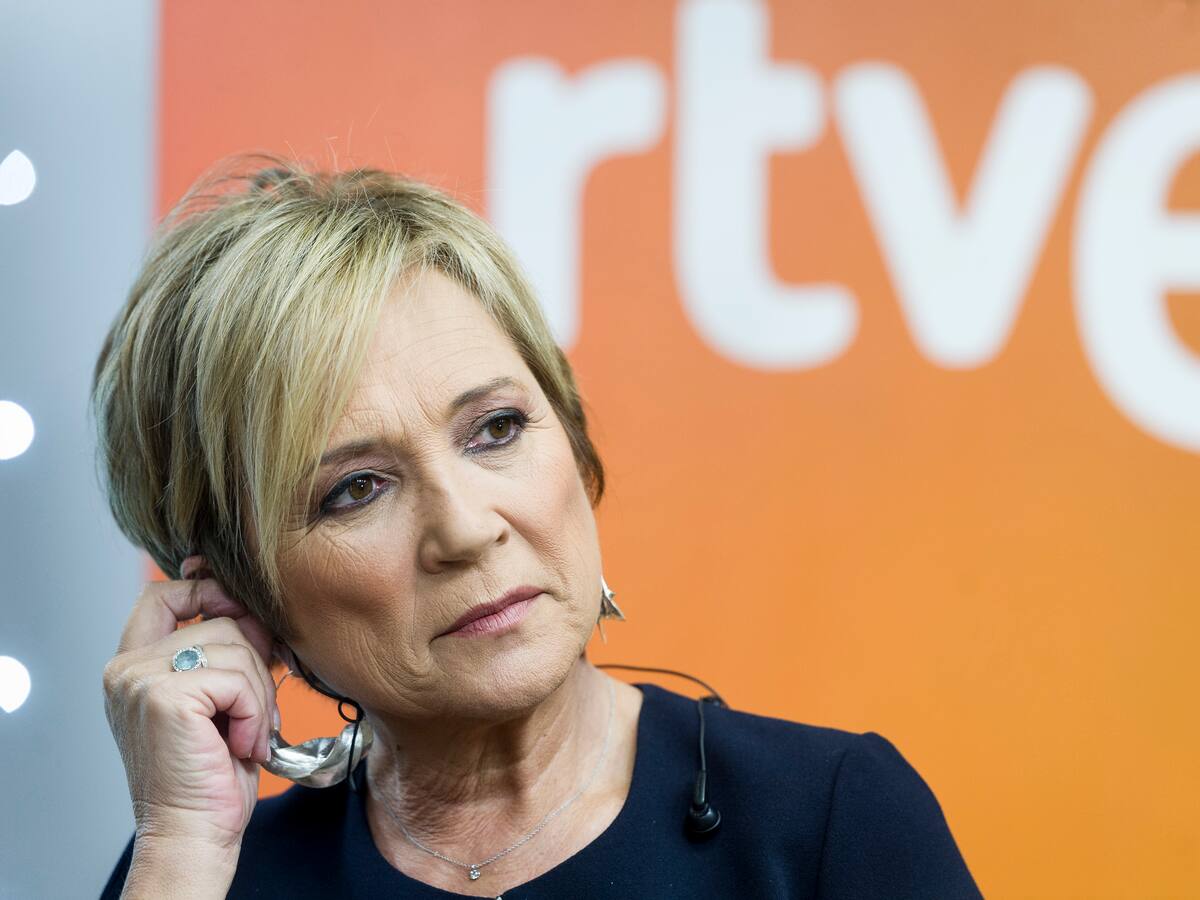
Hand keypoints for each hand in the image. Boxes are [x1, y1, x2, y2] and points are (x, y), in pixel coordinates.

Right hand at [102, 556, 277, 855]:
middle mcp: (127, 668)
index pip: (163, 593)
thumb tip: (255, 609)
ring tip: (246, 735)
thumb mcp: (217, 699)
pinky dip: (255, 712)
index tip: (239, 612)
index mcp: (133, 665)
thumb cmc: (211, 774)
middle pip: (218, 621)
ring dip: (259, 695)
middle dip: (255, 663)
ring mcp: (141, 679)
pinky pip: (237, 678)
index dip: (208, 590)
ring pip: (234, 646)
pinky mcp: (165, 696)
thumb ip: (222, 652)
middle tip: (255, 711)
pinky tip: (241, 744)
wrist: (194, 832)